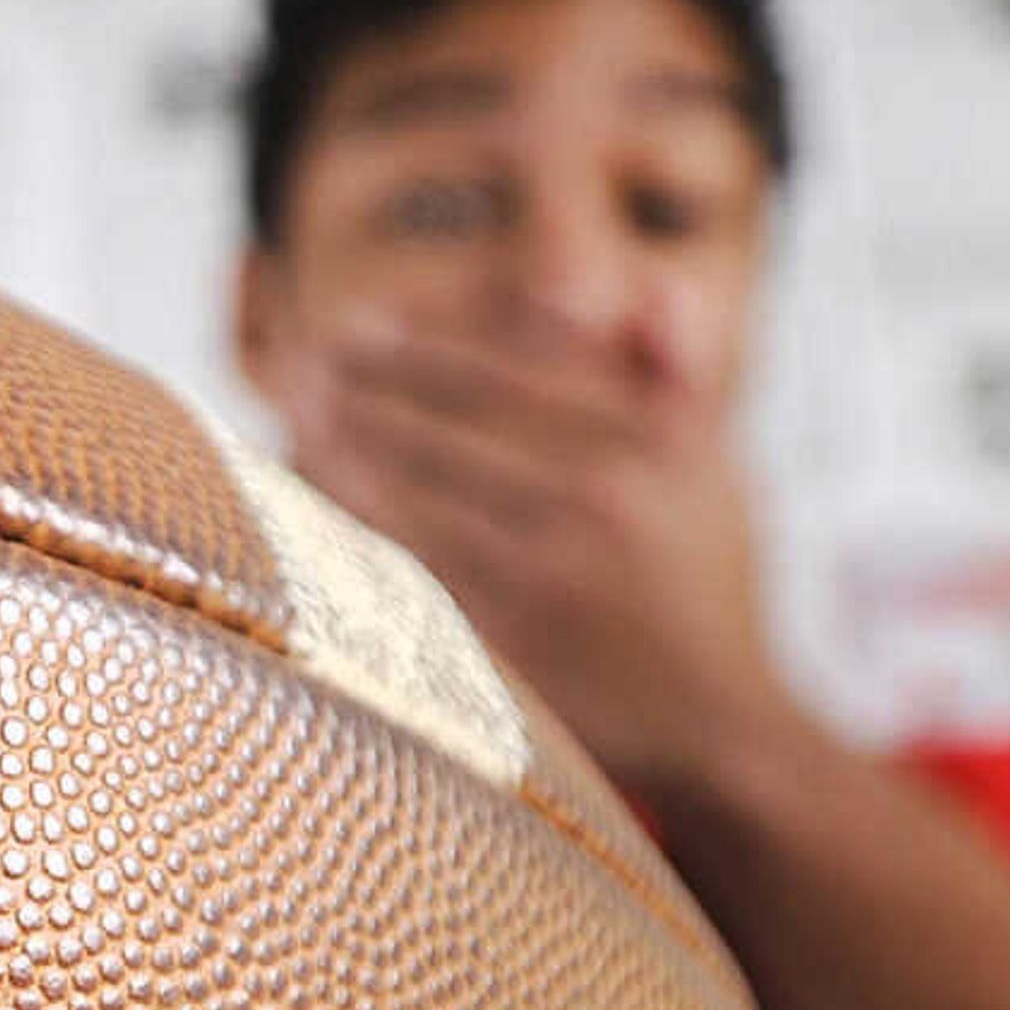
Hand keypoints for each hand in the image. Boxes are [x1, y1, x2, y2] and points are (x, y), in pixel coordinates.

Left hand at [283, 303, 795, 820]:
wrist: (719, 723)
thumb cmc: (705, 583)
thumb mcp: (717, 467)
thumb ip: (673, 375)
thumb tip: (646, 286)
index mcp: (645, 443)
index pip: (504, 374)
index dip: (419, 347)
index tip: (358, 326)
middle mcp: (597, 499)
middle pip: (448, 425)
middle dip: (360, 386)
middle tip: (299, 358)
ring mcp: (548, 573)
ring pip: (415, 490)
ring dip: (340, 446)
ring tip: (290, 412)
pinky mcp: (507, 639)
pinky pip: (407, 566)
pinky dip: (354, 525)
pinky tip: (311, 500)